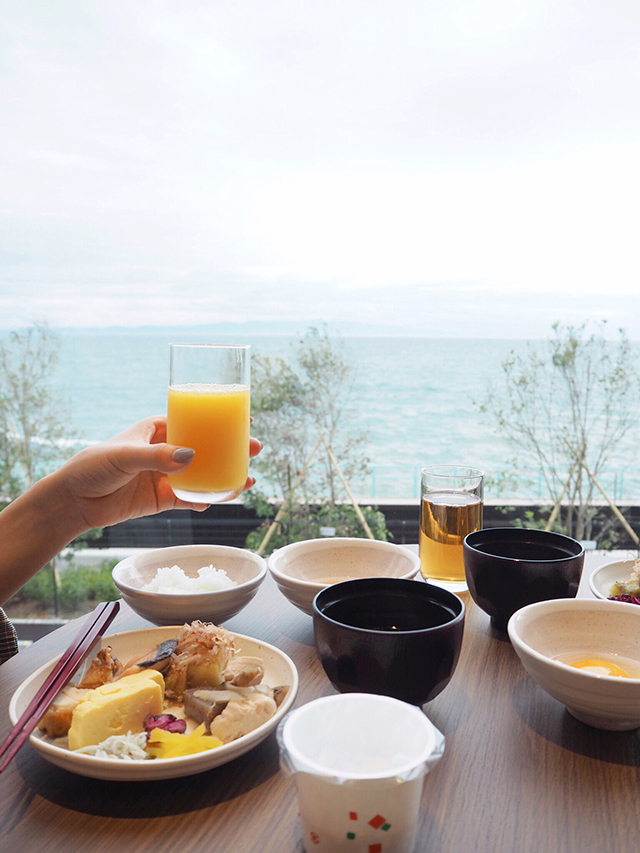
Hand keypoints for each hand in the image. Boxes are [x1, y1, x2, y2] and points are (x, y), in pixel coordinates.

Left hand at [55, 415, 262, 530]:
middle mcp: (164, 451)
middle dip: (230, 448)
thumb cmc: (92, 467)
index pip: (193, 420)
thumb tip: (191, 456)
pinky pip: (190, 498)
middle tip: (255, 449)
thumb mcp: (125, 455)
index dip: (218, 419)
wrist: (74, 502)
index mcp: (156, 429)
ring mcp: (164, 475)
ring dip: (224, 476)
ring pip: (202, 474)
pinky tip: (220, 499)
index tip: (244, 417)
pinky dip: (206, 499)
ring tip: (246, 480)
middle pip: (205, 447)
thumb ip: (157, 456)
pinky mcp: (161, 499)